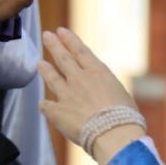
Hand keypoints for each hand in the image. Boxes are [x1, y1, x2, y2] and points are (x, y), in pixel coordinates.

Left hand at [38, 28, 142, 164]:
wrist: (113, 133)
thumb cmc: (125, 117)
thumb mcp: (121, 96)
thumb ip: (106, 91)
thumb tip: (103, 97)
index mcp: (97, 73)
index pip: (80, 51)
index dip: (70, 40)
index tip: (61, 31)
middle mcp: (79, 79)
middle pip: (63, 58)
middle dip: (54, 45)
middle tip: (47, 35)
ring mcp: (66, 94)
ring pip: (52, 78)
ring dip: (46, 70)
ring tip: (40, 63)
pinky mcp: (57, 112)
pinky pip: (47, 106)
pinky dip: (45, 105)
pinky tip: (43, 105)